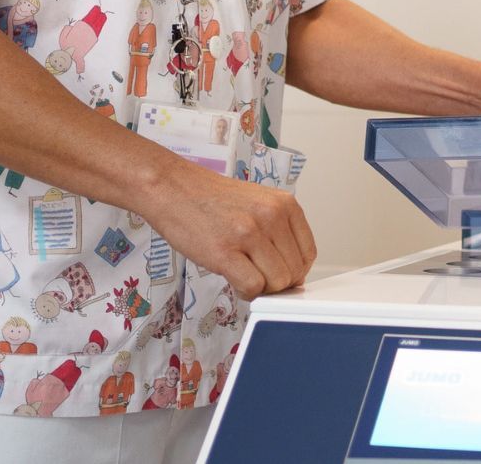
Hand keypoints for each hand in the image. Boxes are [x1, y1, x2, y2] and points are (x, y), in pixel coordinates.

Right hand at [139, 162, 316, 299]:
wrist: (173, 188)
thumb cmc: (212, 198)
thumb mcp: (259, 203)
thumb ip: (279, 231)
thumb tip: (293, 270)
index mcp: (284, 204)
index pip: (308, 253)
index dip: (295, 271)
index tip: (279, 274)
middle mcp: (271, 216)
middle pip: (294, 272)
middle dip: (277, 283)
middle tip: (257, 277)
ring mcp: (249, 234)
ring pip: (276, 283)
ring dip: (261, 288)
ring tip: (243, 276)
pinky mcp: (225, 252)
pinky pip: (253, 287)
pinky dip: (246, 292)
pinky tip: (234, 280)